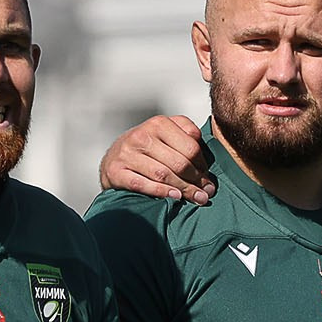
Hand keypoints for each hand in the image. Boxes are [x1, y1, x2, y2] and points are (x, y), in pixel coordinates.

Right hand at [97, 114, 214, 202]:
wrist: (114, 157)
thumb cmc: (146, 146)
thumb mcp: (167, 131)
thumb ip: (187, 132)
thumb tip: (204, 154)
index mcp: (158, 124)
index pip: (190, 147)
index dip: (203, 165)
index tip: (208, 178)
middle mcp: (142, 136)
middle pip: (179, 163)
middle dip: (196, 181)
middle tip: (206, 193)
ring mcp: (127, 154)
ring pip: (163, 175)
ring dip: (184, 190)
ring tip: (197, 198)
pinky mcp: (116, 171)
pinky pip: (143, 184)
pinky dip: (161, 192)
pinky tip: (174, 197)